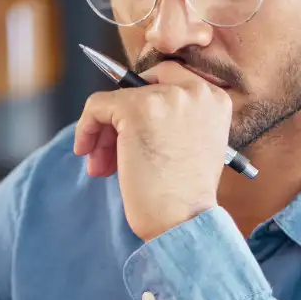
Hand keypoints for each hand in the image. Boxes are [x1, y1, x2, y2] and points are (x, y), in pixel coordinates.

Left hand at [74, 61, 231, 240]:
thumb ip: (173, 119)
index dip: (144, 101)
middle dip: (123, 118)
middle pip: (141, 87)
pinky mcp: (136, 109)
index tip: (131, 129)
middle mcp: (195, 90)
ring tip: (103, 165)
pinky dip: (86, 129)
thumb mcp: (193, 144)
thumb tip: (127, 108)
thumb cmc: (185, 195)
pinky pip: (97, 106)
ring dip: (104, 132)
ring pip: (117, 99)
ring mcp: (166, 97)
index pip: (168, 79)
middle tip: (112, 153)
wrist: (183, 220)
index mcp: (214, 98)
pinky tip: (87, 153)